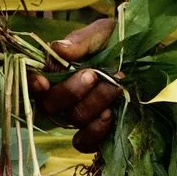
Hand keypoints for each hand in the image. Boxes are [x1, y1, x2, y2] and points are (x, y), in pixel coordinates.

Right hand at [30, 17, 121, 153]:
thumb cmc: (115, 42)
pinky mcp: (94, 129)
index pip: (31, 82)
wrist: (145, 55)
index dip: (30, 85)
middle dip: (71, 91)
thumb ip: (80, 41)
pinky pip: (84, 142)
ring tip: (115, 87)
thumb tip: (58, 49)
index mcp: (53, 71)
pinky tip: (110, 115)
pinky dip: (95, 131)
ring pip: (71, 119)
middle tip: (94, 75)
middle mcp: (59, 96)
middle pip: (49, 105)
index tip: (43, 82)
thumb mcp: (101, 33)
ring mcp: (76, 114)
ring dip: (93, 104)